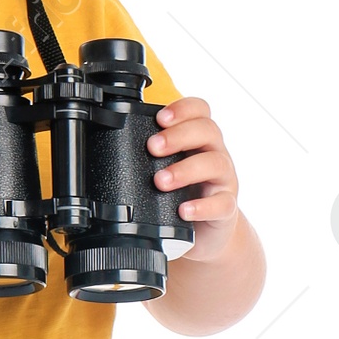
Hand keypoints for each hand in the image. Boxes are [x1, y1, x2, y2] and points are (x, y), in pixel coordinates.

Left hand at [147, 96, 239, 262]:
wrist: (204, 230)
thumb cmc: (183, 193)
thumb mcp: (167, 168)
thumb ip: (153, 156)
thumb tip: (112, 149)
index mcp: (199, 139)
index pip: (200, 110)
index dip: (183, 109)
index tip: (159, 118)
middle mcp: (215, 153)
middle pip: (208, 131)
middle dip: (178, 136)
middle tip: (153, 147)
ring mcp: (224, 180)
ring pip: (215, 164)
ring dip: (185, 170)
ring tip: (161, 181)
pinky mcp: (226, 207)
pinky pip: (222, 203)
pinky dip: (203, 206)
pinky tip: (184, 210)